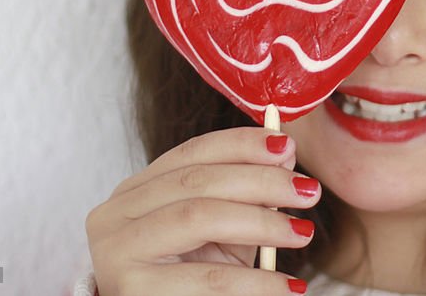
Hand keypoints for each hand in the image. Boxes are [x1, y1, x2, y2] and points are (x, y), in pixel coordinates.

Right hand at [85, 126, 319, 294]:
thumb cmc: (190, 278)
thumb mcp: (222, 232)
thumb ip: (248, 194)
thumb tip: (285, 152)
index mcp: (136, 191)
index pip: (193, 152)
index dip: (242, 144)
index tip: (287, 145)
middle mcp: (116, 214)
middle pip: (197, 181)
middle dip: (261, 180)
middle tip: (308, 191)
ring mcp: (117, 251)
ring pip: (198, 217)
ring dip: (262, 222)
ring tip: (303, 233)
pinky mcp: (132, 289)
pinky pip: (208, 279)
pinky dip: (256, 281)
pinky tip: (288, 286)